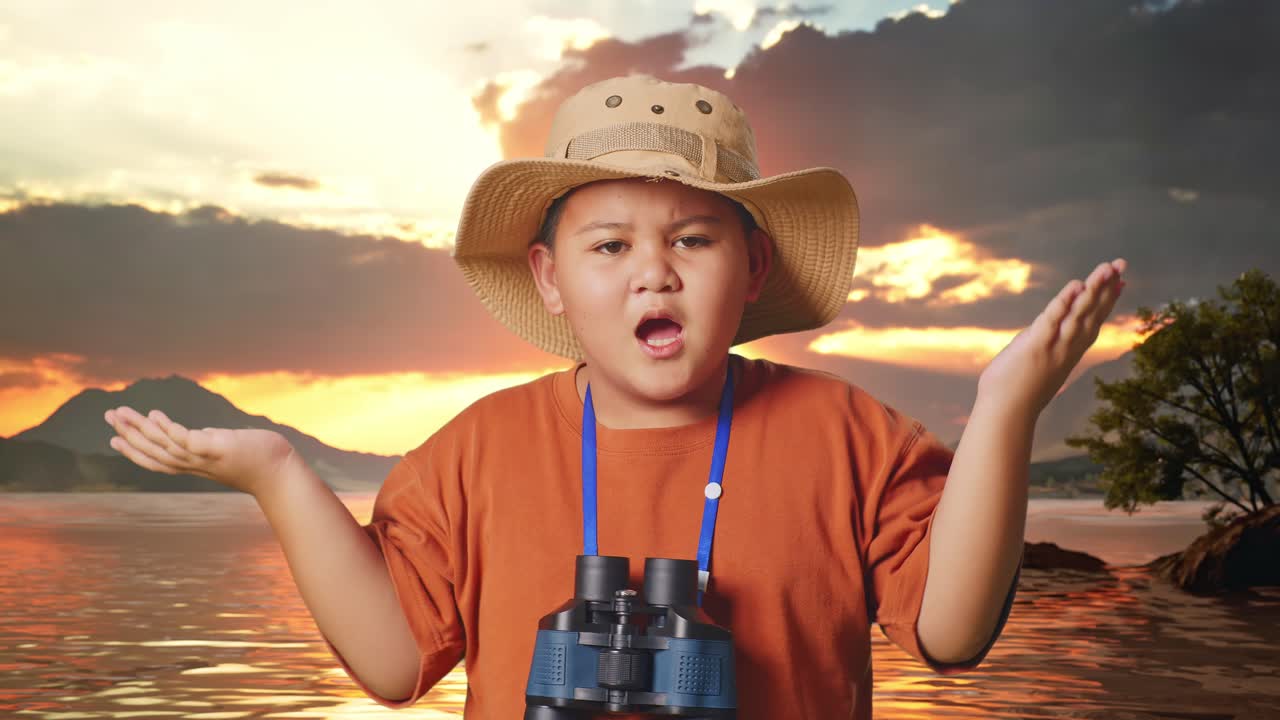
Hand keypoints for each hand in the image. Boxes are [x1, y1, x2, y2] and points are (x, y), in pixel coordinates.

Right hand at [104, 406, 294, 497]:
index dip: (134, 450)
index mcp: (195, 465)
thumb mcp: (226, 449)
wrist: (281, 473)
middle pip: (153, 452)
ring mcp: (205, 458)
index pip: (157, 460)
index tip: (114, 438)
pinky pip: (186, 440)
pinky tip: (154, 415)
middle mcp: (195, 465)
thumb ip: (209, 444)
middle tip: (109, 416)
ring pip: (163, 445)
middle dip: (129, 435)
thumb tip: (200, 435)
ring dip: (139, 429)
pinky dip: (168, 429)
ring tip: (121, 412)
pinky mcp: (218, 448)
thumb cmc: (258, 460)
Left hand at [977, 258, 1126, 416]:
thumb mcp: (1036, 363)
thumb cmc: (1016, 392)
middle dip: (1107, 287)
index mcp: (1069, 351)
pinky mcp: (1036, 346)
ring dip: (1093, 290)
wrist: (1006, 415)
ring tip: (1107, 268)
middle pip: (1092, 313)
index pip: (1093, 321)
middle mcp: (1067, 348)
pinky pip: (1053, 321)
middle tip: (1122, 264)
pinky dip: (1064, 302)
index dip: (1107, 300)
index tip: (1121, 281)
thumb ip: (1043, 345)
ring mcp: (1054, 347)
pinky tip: (1075, 285)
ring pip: (1078, 314)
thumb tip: (1042, 335)